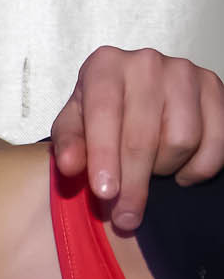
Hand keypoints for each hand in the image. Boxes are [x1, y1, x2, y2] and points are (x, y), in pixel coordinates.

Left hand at [51, 46, 223, 229]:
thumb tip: (70, 166)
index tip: (104, 193)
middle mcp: (146, 63)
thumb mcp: (75, 122)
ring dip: (164, 169)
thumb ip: (69, 143)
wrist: (137, 91)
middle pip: (143, 136)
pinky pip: (217, 142)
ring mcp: (185, 73)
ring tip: (150, 170)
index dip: (104, 157)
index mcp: (105, 65)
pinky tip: (180, 171)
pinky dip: (198, 168)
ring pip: (182, 141)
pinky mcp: (216, 89)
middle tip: (125, 215)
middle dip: (133, 183)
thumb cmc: (102, 110)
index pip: (104, 115)